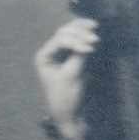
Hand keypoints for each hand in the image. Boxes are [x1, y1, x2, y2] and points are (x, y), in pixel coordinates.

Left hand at [33, 16, 98, 139]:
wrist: (69, 113)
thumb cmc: (66, 97)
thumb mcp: (72, 76)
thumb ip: (78, 57)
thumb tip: (89, 41)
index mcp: (44, 56)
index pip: (60, 40)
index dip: (75, 41)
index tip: (90, 49)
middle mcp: (50, 51)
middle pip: (64, 33)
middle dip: (80, 33)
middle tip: (95, 39)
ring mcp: (59, 51)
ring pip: (70, 32)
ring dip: (82, 29)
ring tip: (94, 26)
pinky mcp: (69, 54)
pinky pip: (76, 38)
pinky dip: (84, 33)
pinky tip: (92, 27)